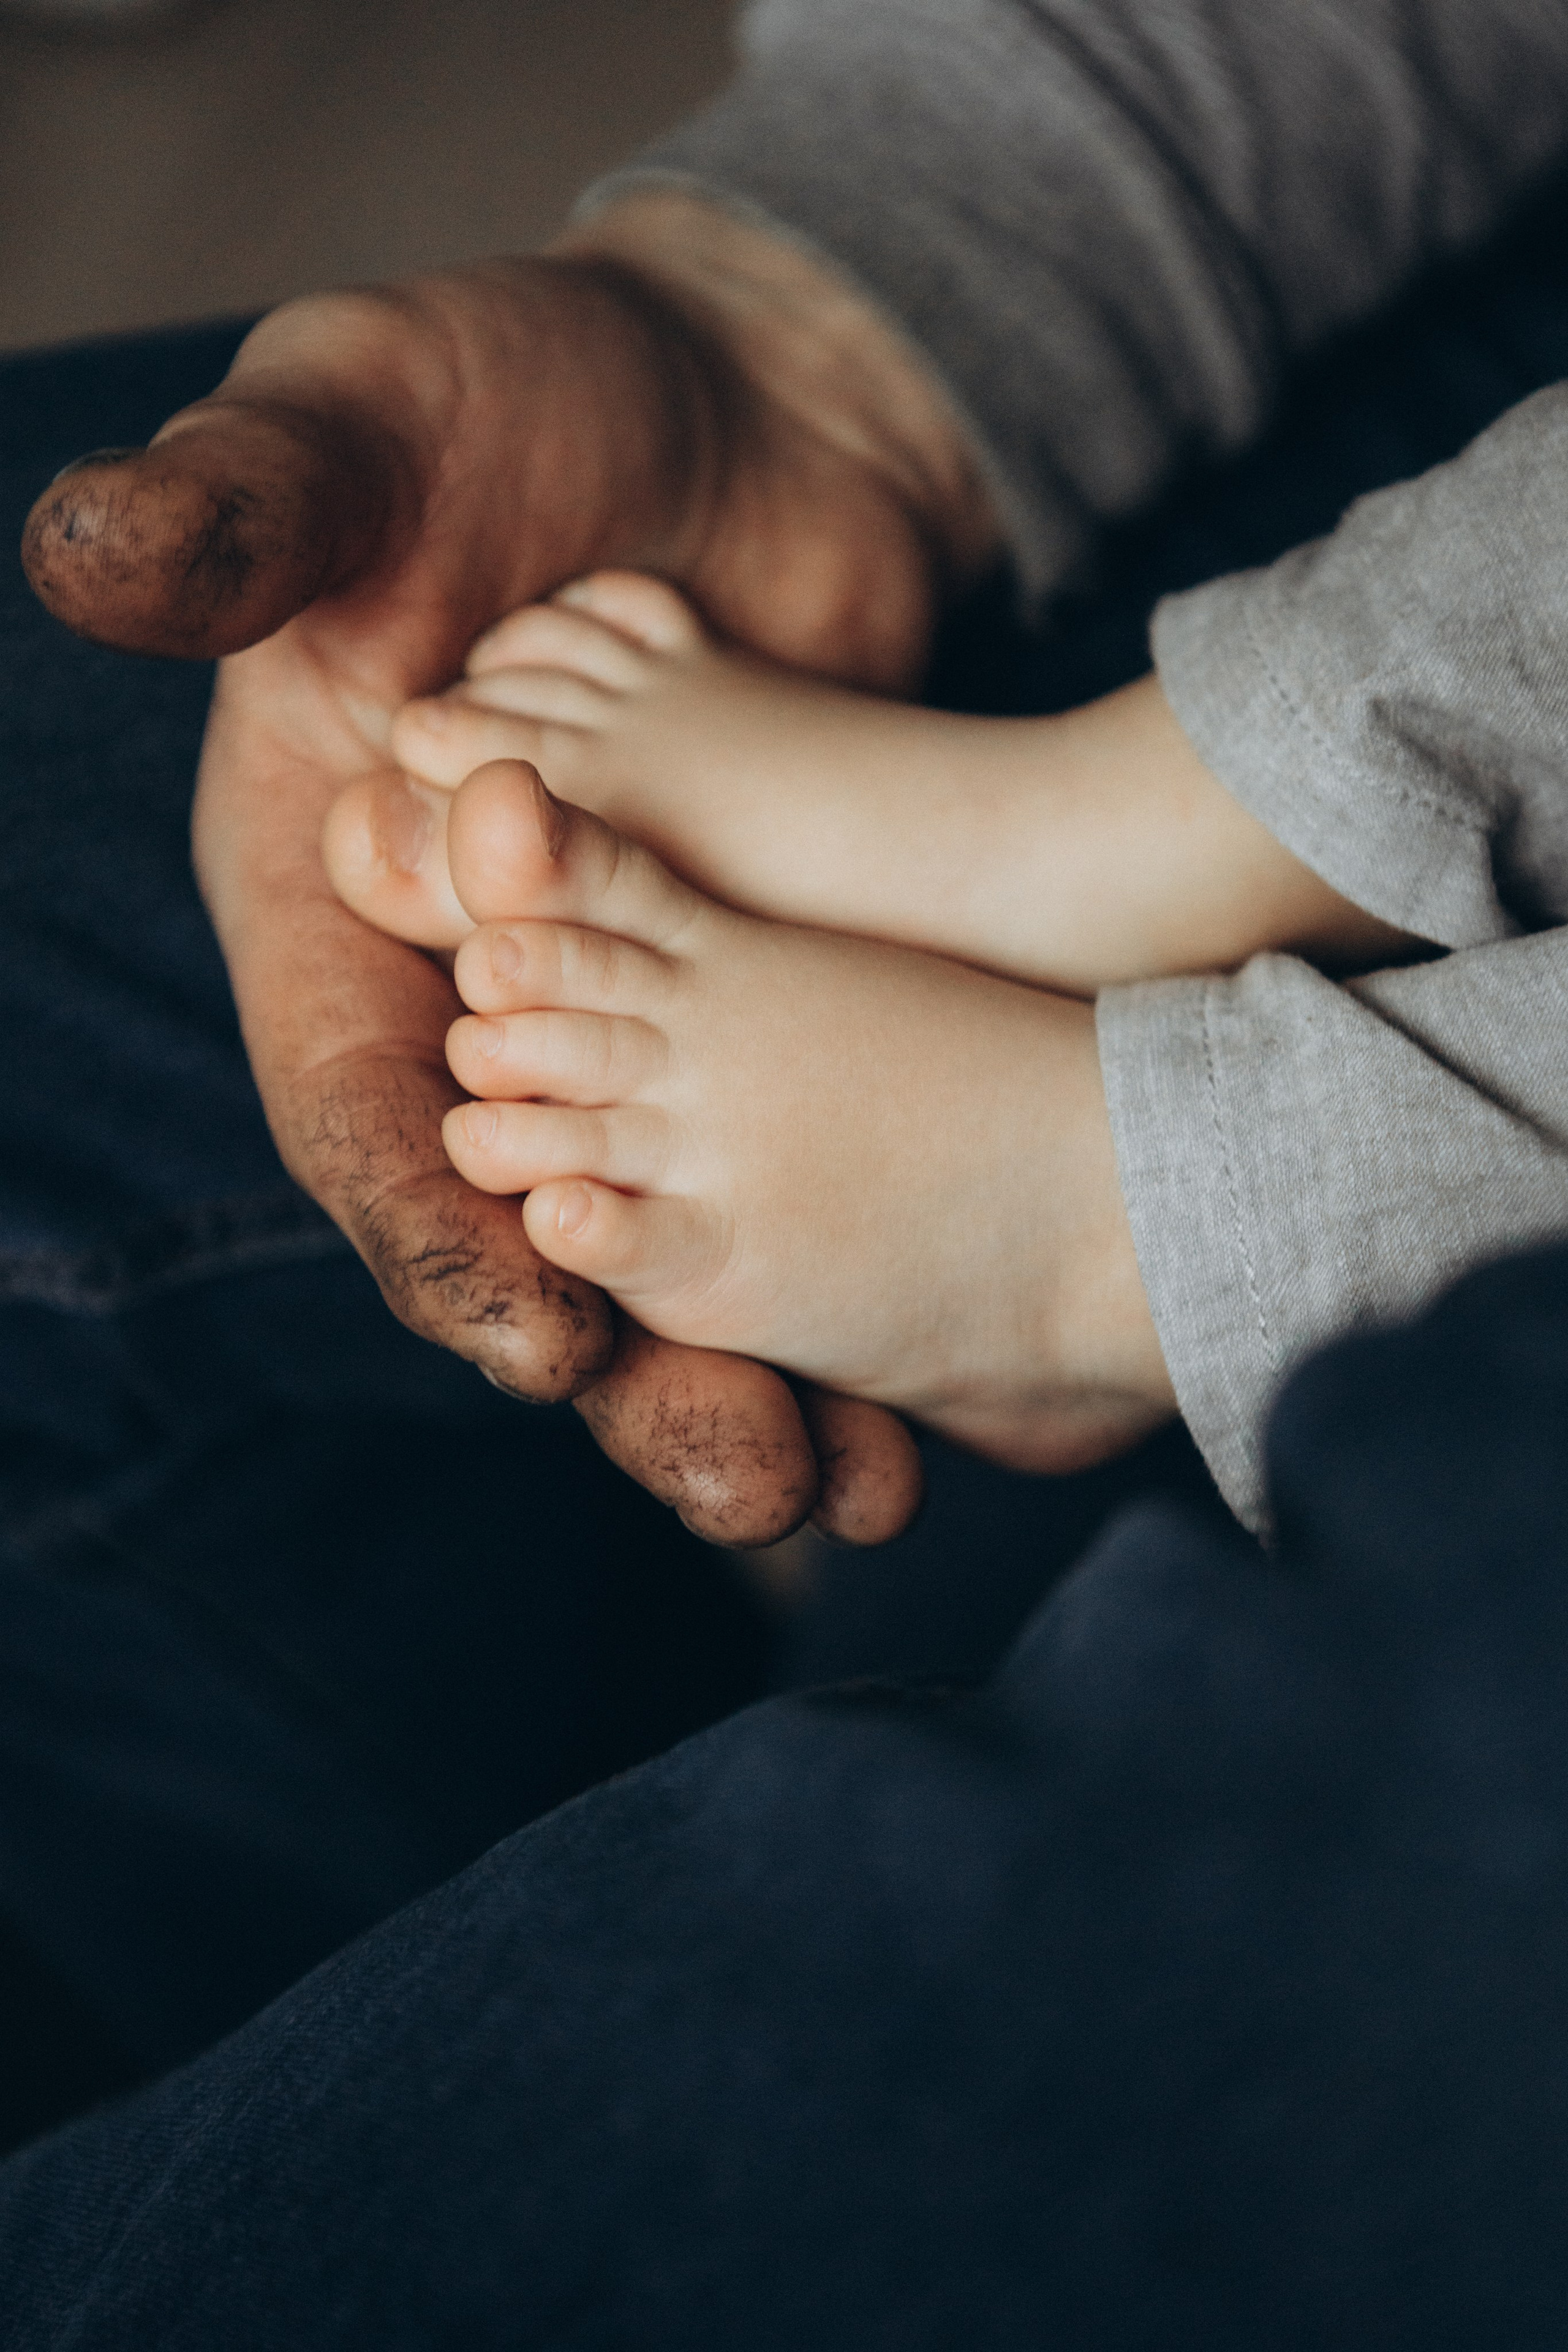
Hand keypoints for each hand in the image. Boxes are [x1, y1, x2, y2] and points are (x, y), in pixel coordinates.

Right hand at [21, 212, 978, 1541]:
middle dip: (628, 1361)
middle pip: (529, 1223)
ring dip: (749, 1368)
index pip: (361, 1106)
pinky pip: (786, 1168)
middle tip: (740, 1475)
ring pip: (670, 1232)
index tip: (534, 1329)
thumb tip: (94, 551)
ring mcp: (631, 1013)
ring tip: (847, 1487)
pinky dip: (849, 1280)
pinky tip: (934, 1395)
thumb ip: (253, 504)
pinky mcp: (755, 1005)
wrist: (735, 406)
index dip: (436, 1227)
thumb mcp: (366, 413)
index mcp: (340, 907)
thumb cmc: (504, 390)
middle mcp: (476, 996)